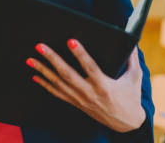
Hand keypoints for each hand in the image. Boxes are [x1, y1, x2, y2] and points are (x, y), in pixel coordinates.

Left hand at [28, 40, 145, 132]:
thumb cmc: (131, 97)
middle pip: (67, 74)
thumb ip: (132, 58)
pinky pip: (57, 93)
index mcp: (104, 86)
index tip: (71, 40)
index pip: (90, 67)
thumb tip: (131, 41)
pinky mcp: (75, 103)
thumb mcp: (135, 78)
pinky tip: (35, 75)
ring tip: (29, 59)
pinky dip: (44, 84)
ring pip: (58, 83)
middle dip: (52, 59)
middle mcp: (89, 93)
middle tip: (39, 46)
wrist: (126, 124)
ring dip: (42, 70)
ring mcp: (80, 99)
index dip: (80, 54)